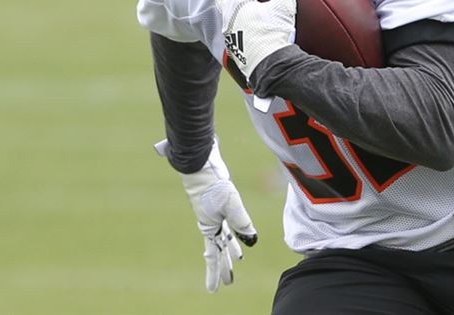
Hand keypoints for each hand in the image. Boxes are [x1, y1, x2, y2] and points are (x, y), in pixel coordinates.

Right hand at [157, 139, 257, 292]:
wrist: (201, 163)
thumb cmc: (213, 184)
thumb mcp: (231, 203)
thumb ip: (242, 222)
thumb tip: (252, 240)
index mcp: (209, 227)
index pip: (213, 256)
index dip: (215, 273)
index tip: (214, 290)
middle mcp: (211, 223)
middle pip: (218, 249)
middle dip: (224, 266)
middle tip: (228, 282)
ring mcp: (215, 214)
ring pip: (224, 236)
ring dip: (230, 248)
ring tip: (238, 259)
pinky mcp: (221, 203)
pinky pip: (229, 223)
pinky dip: (235, 231)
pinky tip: (241, 234)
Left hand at [214, 0, 295, 82]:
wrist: (269, 69)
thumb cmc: (274, 38)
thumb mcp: (283, 8)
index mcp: (239, 3)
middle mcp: (230, 16)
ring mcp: (230, 33)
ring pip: (225, 12)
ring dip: (232, 5)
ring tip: (243, 3)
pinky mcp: (235, 47)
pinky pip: (232, 30)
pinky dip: (238, 23)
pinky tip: (249, 27)